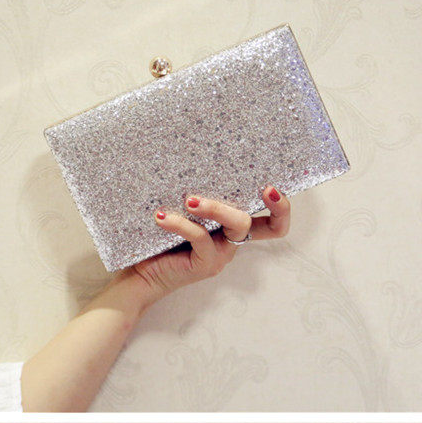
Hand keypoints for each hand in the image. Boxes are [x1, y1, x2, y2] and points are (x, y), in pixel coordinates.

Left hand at [131, 184, 291, 305]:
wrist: (140, 271)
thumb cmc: (158, 235)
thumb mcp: (181, 207)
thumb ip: (193, 190)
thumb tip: (190, 151)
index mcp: (231, 226)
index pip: (271, 221)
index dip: (281, 207)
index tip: (273, 186)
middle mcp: (232, 240)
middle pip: (270, 227)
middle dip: (275, 206)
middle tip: (266, 187)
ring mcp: (222, 254)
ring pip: (238, 225)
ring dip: (216, 207)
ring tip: (190, 199)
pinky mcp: (206, 264)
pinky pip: (201, 237)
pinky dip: (181, 223)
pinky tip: (161, 216)